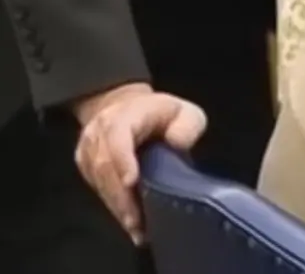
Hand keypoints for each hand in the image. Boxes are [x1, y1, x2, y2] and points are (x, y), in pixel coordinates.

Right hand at [73, 83, 206, 243]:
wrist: (126, 108)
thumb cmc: (162, 113)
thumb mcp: (185, 112)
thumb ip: (187, 126)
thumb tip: (177, 145)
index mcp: (124, 115)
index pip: (118, 136)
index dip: (123, 159)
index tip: (131, 182)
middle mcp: (99, 132)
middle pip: (105, 166)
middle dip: (122, 197)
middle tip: (137, 222)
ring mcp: (88, 149)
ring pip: (99, 182)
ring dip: (118, 207)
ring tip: (136, 229)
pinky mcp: (85, 165)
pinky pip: (97, 187)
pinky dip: (113, 205)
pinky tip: (129, 222)